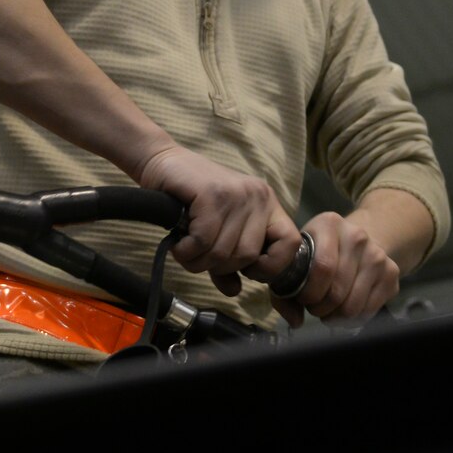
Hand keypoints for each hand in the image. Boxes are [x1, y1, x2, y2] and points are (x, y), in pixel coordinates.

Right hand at [136, 145, 301, 296]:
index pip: (291, 243)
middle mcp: (258, 196)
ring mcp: (236, 193)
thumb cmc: (190, 199)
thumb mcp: (216, 233)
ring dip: (197, 261)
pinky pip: (203, 240)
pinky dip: (187, 251)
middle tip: (199, 256)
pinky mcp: (211, 193)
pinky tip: (179, 244)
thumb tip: (234, 290)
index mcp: (267, 204)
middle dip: (219, 266)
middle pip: (248, 256)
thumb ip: (228, 262)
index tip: (245, 271)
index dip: (271, 266)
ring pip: (224, 252)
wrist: (161, 162)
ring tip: (186, 249)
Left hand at [287, 211, 400, 323]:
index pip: (323, 267)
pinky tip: (344, 310)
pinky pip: (369, 310)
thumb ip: (286, 284)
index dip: (310, 293)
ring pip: (354, 304)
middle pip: (337, 289)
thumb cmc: (319, 251)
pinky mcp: (392, 272)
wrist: (357, 241)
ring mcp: (377, 254)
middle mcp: (357, 235)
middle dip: (321, 308)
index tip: (303, 300)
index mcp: (329, 223)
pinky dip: (354, 319)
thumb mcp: (300, 255)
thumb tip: (294, 320)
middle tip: (315, 308)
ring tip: (328, 310)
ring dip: (337, 316)